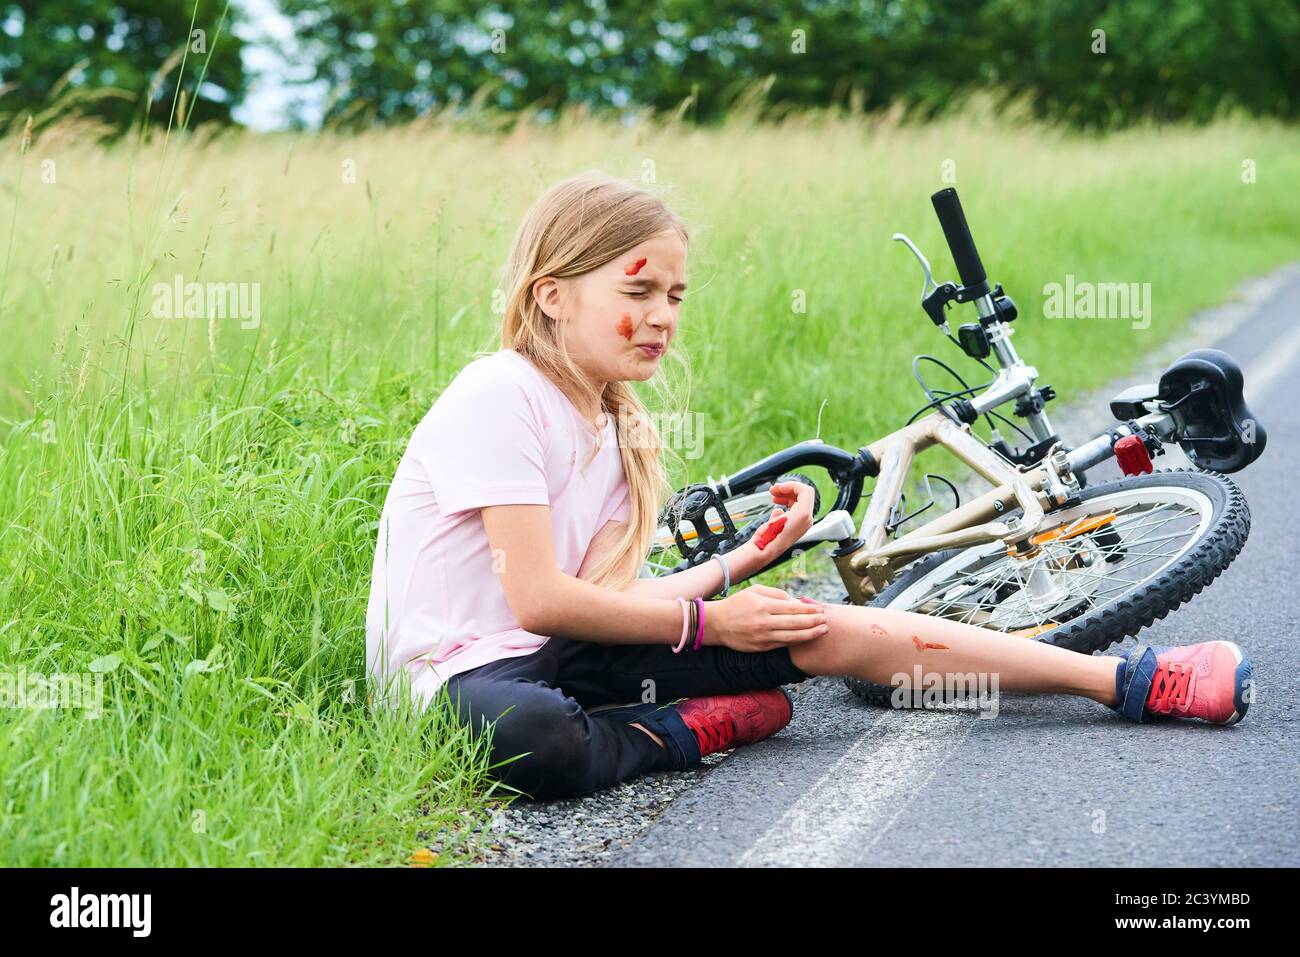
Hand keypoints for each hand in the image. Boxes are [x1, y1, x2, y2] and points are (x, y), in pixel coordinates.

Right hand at [704, 584, 827, 651]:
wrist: (716, 624)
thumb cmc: (737, 604)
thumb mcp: (755, 590)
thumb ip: (777, 594)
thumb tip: (796, 601)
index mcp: (763, 605)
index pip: (793, 608)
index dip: (809, 609)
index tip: (820, 608)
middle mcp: (764, 622)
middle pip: (796, 623)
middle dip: (814, 622)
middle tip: (826, 619)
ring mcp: (763, 637)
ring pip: (792, 637)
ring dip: (810, 634)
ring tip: (823, 630)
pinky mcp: (761, 647)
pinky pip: (783, 645)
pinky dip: (796, 641)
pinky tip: (806, 638)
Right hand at [749, 481, 815, 565]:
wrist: (763, 551)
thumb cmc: (768, 536)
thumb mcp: (777, 515)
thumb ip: (786, 504)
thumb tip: (780, 509)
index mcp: (804, 515)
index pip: (805, 490)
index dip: (791, 485)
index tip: (778, 486)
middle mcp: (807, 520)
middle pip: (803, 495)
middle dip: (788, 489)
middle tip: (774, 489)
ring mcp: (803, 524)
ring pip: (800, 502)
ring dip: (787, 496)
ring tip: (774, 496)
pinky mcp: (797, 527)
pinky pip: (796, 510)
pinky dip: (787, 504)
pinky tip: (777, 506)